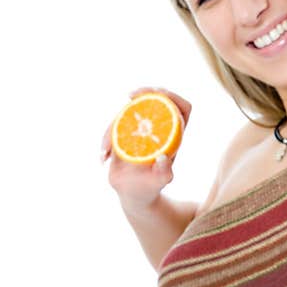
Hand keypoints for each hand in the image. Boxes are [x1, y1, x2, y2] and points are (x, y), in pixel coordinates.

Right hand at [100, 87, 191, 212]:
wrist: (133, 194)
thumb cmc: (149, 188)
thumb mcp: (158, 182)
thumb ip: (163, 174)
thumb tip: (163, 158)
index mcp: (175, 135)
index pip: (182, 107)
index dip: (173, 97)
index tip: (159, 95)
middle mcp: (161, 128)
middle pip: (156, 99)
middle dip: (144, 93)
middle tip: (131, 96)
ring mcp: (142, 128)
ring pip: (130, 111)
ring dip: (114, 126)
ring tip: (107, 153)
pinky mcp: (126, 132)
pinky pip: (116, 124)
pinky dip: (106, 138)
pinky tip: (104, 158)